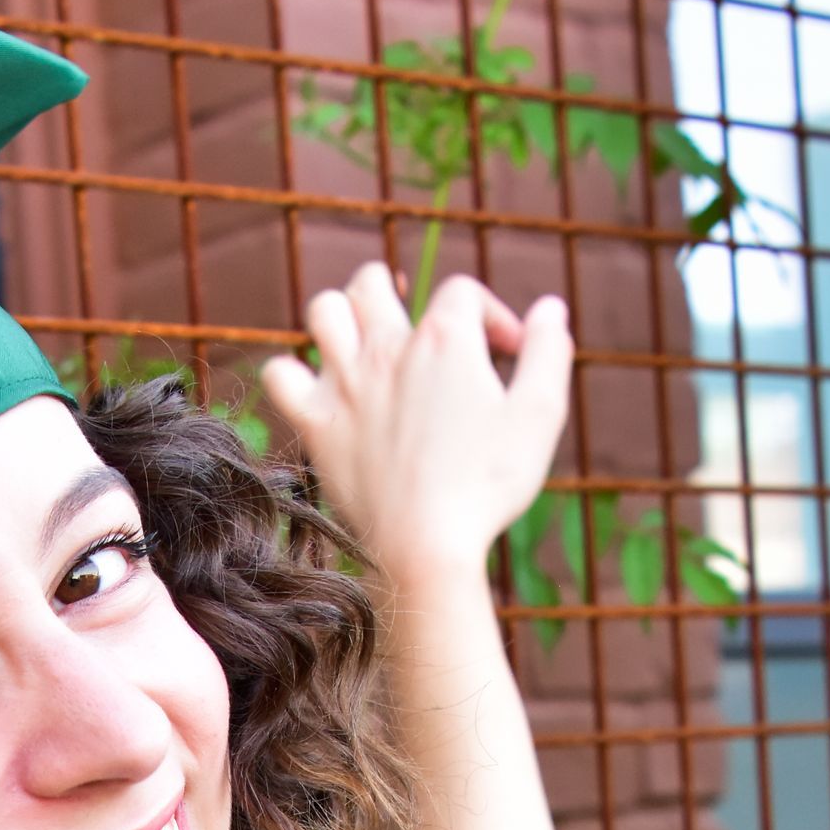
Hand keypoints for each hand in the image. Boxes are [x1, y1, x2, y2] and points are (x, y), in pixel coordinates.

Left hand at [261, 262, 572, 590]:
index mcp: (444, 338)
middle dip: (399, 294)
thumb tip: (550, 308)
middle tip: (418, 336)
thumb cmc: (489, 487)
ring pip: (324, 311)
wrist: (426, 548)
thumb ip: (549, 353)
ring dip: (342, 317)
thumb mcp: (541, 415)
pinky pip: (279, 375)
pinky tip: (318, 390)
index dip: (490, 317)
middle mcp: (387, 349)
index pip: (463, 292)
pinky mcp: (316, 426)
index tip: (506, 359)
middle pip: (374, 282)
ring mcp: (345, 385)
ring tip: (365, 346)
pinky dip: (291, 373)